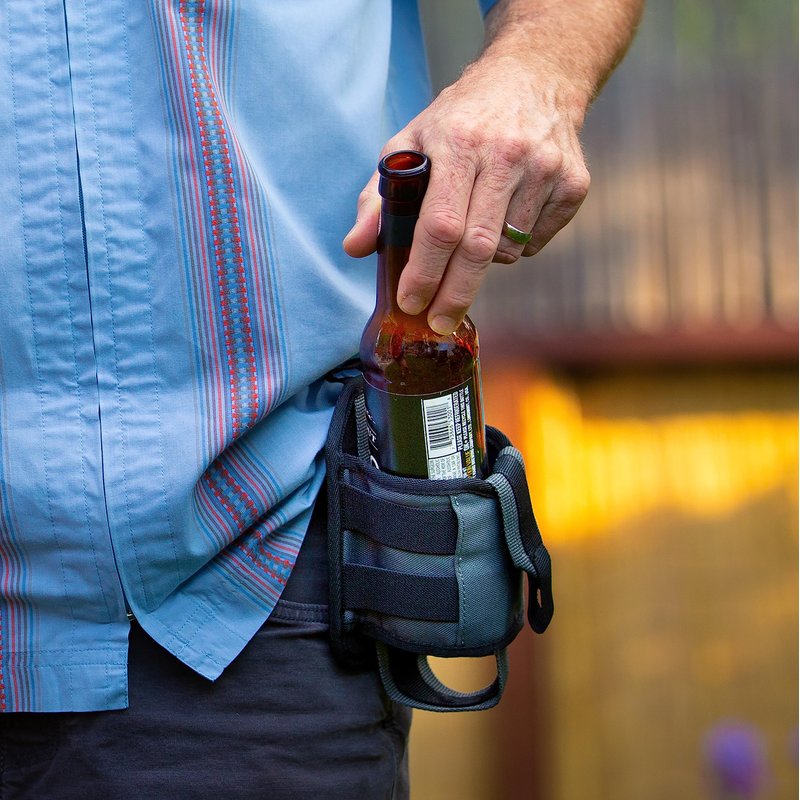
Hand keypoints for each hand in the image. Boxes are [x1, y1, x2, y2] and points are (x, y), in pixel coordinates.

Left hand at [343, 53, 590, 334]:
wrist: (536, 76)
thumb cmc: (462, 117)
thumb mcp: (411, 141)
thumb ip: (379, 197)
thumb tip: (355, 248)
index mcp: (459, 142)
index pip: (440, 224)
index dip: (424, 271)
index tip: (410, 302)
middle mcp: (507, 154)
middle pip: (478, 248)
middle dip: (454, 295)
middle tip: (437, 322)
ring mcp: (546, 169)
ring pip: (507, 249)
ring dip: (483, 261)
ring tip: (474, 231)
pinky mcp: (574, 184)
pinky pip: (534, 242)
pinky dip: (513, 246)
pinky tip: (506, 213)